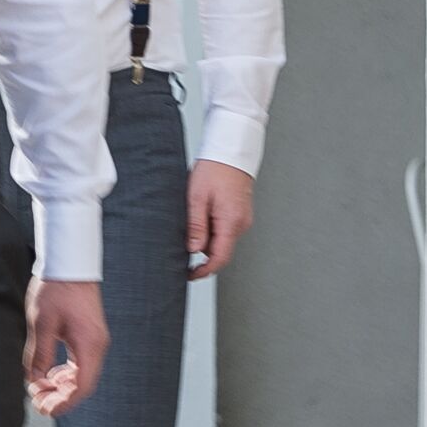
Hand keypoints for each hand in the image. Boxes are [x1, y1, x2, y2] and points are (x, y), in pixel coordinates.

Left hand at [26, 277, 108, 414]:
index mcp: (89, 345)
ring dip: (62, 386)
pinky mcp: (90, 335)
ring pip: (82, 375)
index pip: (82, 387)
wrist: (70, 263)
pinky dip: (66, 373)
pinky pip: (81, 363)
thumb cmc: (56, 290)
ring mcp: (96, 341)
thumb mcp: (42, 324)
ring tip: (40, 389)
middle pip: (83, 385)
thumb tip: (34, 380)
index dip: (64, 403)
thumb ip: (39, 355)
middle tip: (38, 403)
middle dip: (61, 397)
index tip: (46, 410)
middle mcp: (97, 346)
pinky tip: (51, 374)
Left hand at [187, 159, 255, 279]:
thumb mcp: (196, 198)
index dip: (204, 270)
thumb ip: (196, 226)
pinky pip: (223, 229)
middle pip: (218, 249)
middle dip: (200, 246)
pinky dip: (211, 226)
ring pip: (220, 239)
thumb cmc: (214, 170)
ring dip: (205, 234)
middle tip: (184, 231)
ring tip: (194, 211)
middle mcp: (241, 224)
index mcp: (231, 222)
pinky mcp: (239, 214)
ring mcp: (242, 220)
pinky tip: (202, 210)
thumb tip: (193, 249)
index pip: (219, 258)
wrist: (230, 152)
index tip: (190, 275)